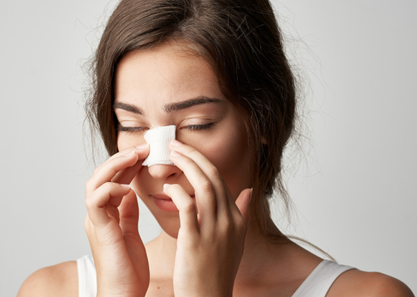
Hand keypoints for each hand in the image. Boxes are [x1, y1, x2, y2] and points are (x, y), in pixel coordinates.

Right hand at [84, 144, 150, 296]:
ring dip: (114, 166)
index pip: (114, 178)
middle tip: (144, 148)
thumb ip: (128, 212)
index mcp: (107, 213)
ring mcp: (96, 220)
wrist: (124, 294)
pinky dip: (110, 188)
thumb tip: (131, 192)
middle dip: (122, 158)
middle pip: (102, 175)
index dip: (130, 164)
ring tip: (134, 157)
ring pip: (94, 182)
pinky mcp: (98, 228)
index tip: (149, 153)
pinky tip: (128, 187)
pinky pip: (95, 199)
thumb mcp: (131, 233)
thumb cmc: (128, 270)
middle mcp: (98, 214)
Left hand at [163, 140, 252, 296]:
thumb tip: (249, 191)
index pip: (221, 180)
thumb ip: (242, 213)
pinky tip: (168, 186)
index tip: (187, 152)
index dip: (202, 162)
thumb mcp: (236, 241)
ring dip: (185, 165)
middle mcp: (228, 221)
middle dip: (192, 156)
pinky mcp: (194, 239)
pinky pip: (186, 206)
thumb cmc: (217, 272)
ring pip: (202, 186)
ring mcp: (213, 230)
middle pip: (212, 177)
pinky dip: (176, 191)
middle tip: (174, 145)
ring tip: (170, 155)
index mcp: (236, 219)